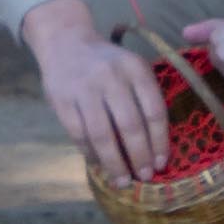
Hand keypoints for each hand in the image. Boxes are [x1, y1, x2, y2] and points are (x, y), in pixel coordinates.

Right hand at [25, 2, 172, 181]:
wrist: (65, 41)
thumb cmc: (108, 63)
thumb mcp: (133, 68)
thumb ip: (144, 99)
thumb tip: (154, 149)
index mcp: (135, 68)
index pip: (154, 111)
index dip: (159, 142)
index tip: (161, 164)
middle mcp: (111, 76)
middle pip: (130, 126)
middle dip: (139, 157)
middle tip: (144, 177)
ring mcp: (84, 88)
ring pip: (102, 135)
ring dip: (114, 163)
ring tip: (122, 181)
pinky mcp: (62, 100)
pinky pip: (79, 135)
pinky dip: (90, 153)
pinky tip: (99, 164)